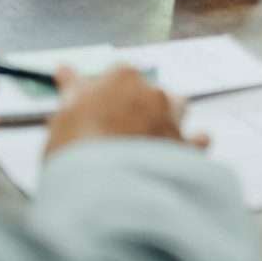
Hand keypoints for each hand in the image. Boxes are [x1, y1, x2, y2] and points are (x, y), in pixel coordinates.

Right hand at [45, 65, 208, 158]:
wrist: (105, 191)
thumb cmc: (78, 152)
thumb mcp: (63, 118)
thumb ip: (71, 91)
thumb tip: (65, 70)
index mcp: (122, 78)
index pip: (117, 73)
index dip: (107, 91)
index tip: (97, 103)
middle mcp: (153, 92)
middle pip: (149, 90)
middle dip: (137, 105)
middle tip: (116, 129)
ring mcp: (173, 117)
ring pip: (178, 106)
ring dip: (167, 117)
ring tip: (147, 139)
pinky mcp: (187, 146)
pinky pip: (198, 139)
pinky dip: (191, 144)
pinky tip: (179, 154)